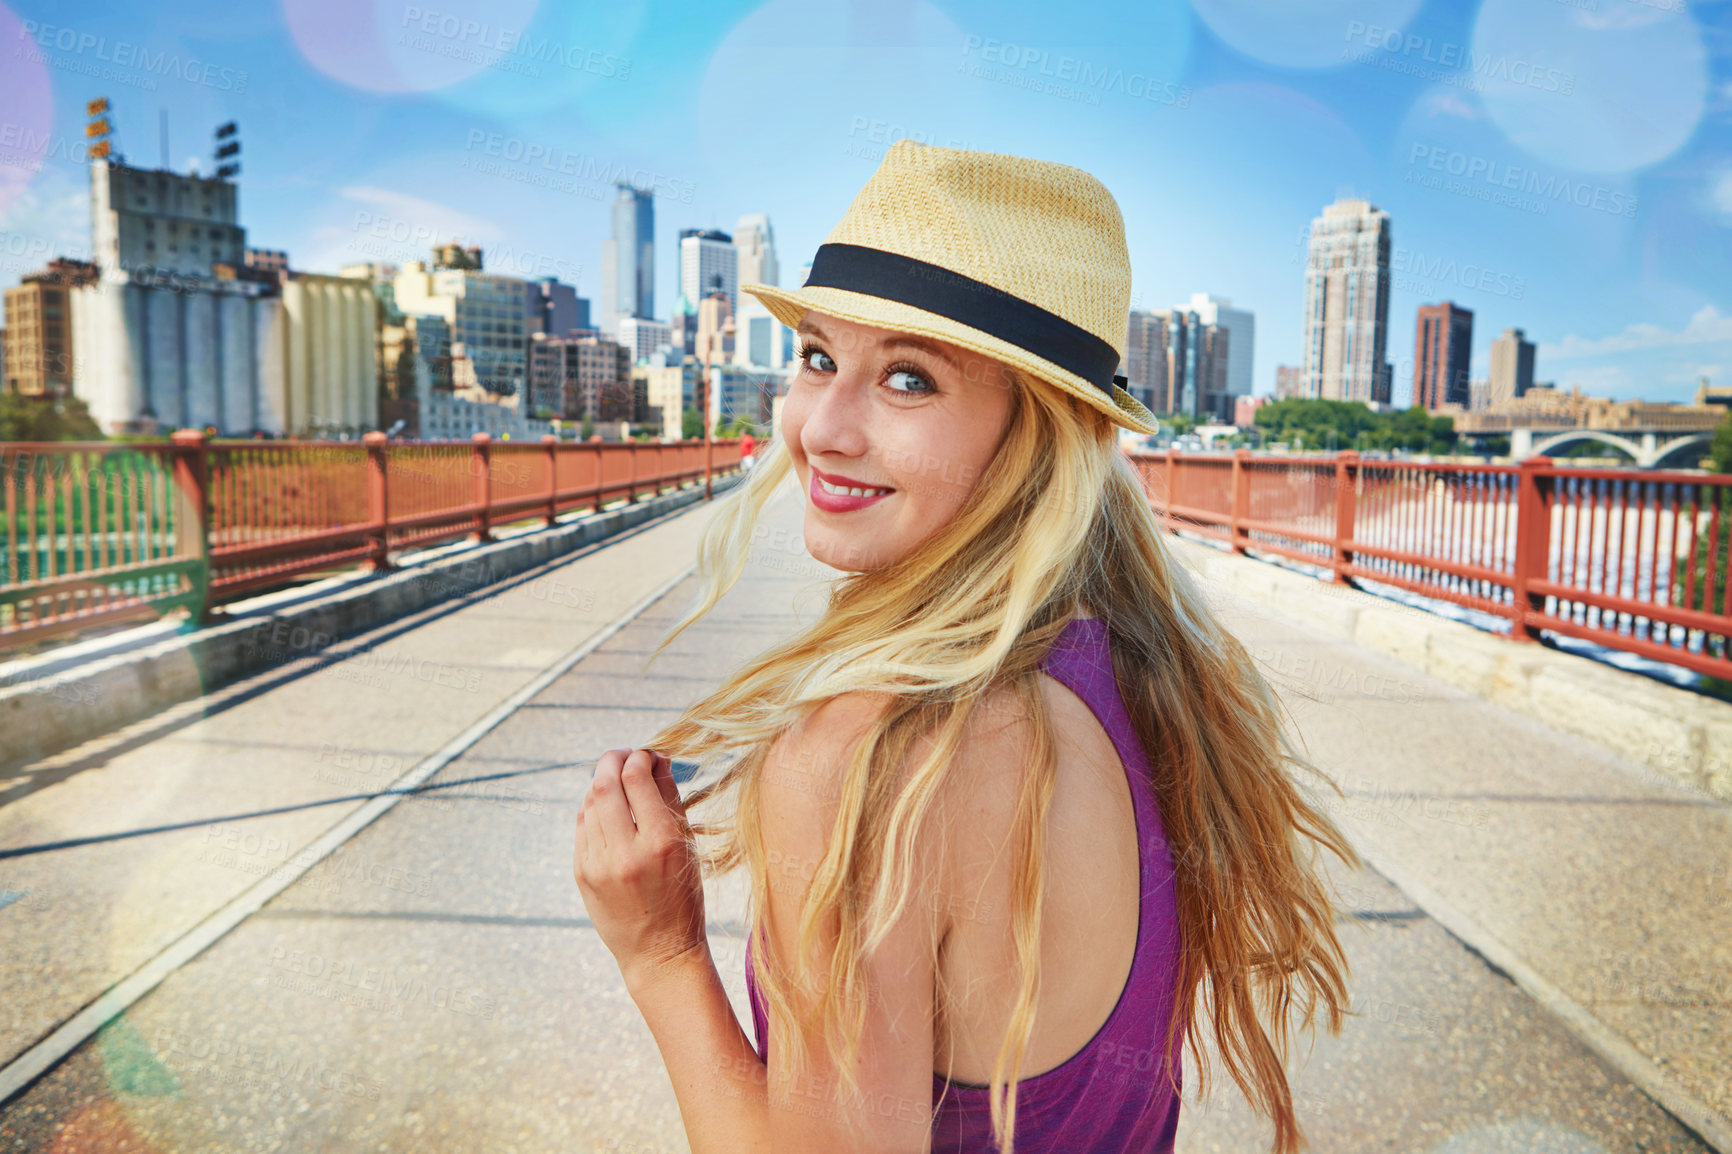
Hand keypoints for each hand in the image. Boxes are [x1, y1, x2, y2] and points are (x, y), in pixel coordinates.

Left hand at [574, 748, 708, 988]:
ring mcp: (597, 864)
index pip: (637, 779)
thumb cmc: (683, 896)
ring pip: (589, 802)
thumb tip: (656, 759)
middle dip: (613, 760)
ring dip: (602, 783)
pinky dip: (593, 808)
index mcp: (659, 843)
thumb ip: (670, 799)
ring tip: (618, 782)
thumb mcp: (688, 847)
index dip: (640, 757)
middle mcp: (625, 853)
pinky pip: (582, 826)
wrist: (658, 951)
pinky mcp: (581, 873)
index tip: (648, 755)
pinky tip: (608, 809)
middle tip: (625, 756)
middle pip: (605, 784)